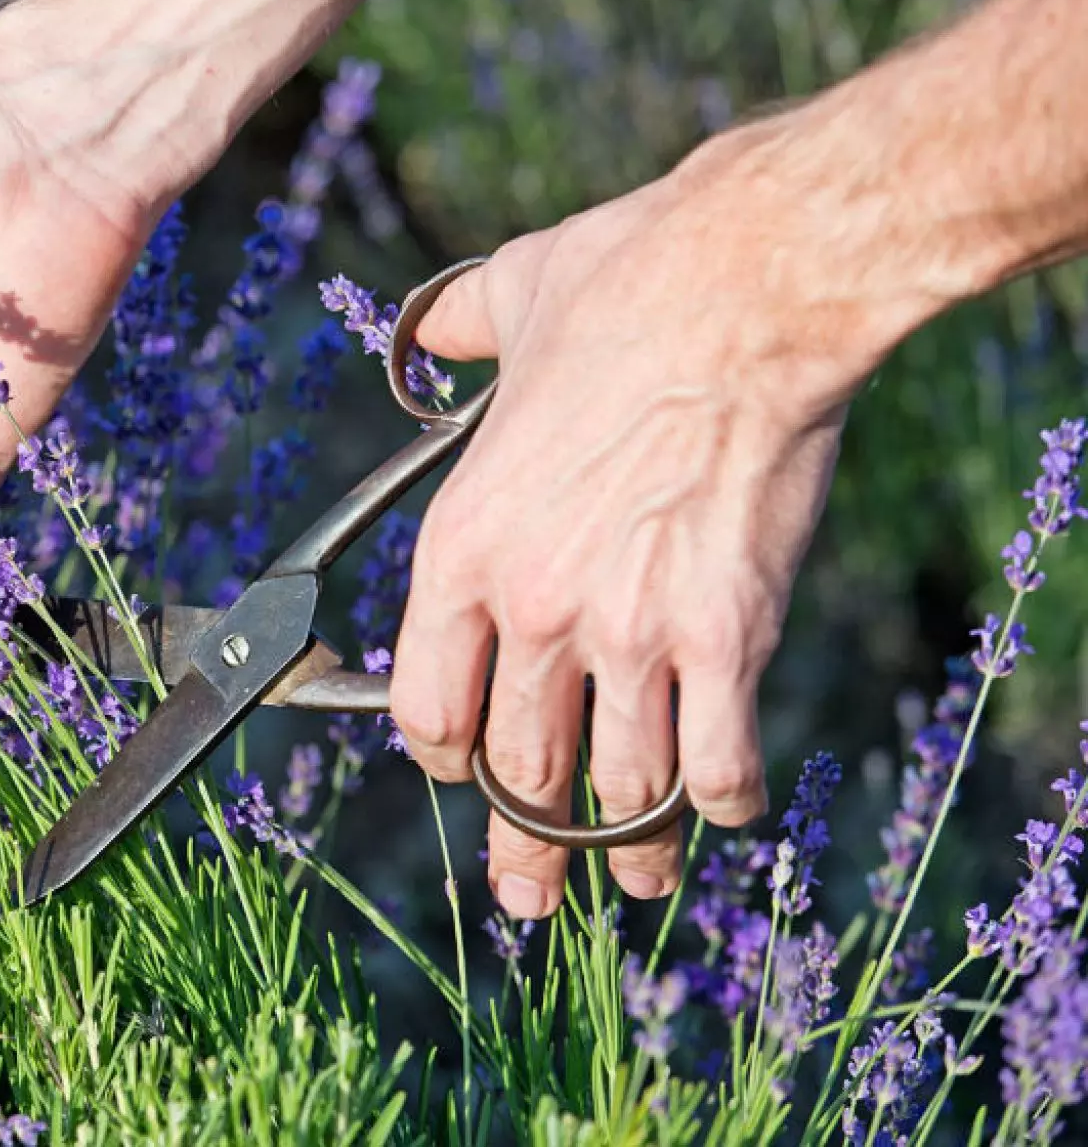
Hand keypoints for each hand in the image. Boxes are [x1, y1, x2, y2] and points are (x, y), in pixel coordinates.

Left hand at [390, 121, 894, 919]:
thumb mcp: (501, 303)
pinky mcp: (728, 635)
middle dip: (523, 845)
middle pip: (514, 770)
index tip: (459, 767)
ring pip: (614, 788)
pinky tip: (725, 811)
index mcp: (460, 547)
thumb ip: (454, 337)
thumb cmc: (623, 283)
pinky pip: (717, 760)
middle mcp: (531, 608)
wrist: (748, 285)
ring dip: (626, 850)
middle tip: (529, 891)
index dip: (441, 753)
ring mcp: (629, 631)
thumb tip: (430, 330)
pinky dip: (722, 800)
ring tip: (639, 883)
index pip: (426, 707)